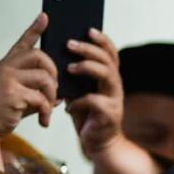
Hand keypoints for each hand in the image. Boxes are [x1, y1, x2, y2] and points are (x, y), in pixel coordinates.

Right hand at [0, 14, 57, 136]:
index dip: (35, 29)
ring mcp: (8, 79)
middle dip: (54, 72)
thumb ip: (38, 92)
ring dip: (53, 95)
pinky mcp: (12, 93)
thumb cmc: (1, 112)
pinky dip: (47, 112)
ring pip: (45, 78)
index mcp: (6, 65)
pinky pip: (42, 99)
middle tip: (55, 89)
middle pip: (40, 56)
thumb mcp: (20, 98)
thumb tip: (60, 95)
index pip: (23, 43)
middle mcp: (5, 68)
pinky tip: (43, 121)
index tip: (45, 18)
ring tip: (48, 109)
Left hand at [66, 29, 124, 156]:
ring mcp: (115, 100)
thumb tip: (57, 56)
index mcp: (109, 78)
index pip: (111, 54)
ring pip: (107, 75)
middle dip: (89, 49)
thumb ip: (74, 76)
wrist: (98, 143)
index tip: (88, 30)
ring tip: (69, 68)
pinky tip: (69, 106)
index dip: (103, 40)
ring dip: (87, 68)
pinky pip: (95, 101)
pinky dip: (80, 101)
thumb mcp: (79, 91)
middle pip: (108, 61)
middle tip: (69, 44)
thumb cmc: (87, 115)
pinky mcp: (111, 115)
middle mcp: (115, 86)